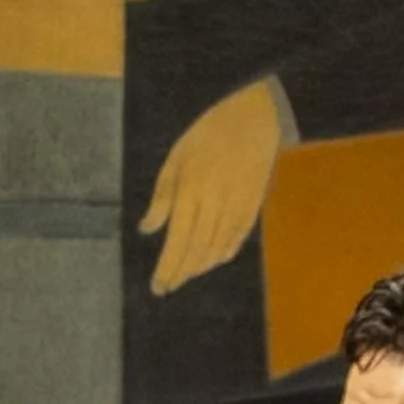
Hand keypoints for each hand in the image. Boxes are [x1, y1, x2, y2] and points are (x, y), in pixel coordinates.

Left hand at [143, 79, 286, 295]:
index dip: (167, 267)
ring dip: (200, 266)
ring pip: (218, 248)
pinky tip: (212, 262)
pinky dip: (224, 253)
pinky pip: (238, 238)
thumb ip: (162, 196)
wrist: (255, 117)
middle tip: (168, 286)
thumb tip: (147, 229)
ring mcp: (238, 205)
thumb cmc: (208, 134)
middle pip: (197, 249)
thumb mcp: (176, 158)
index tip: (157, 287)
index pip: (177, 239)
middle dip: (181, 272)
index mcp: (191, 189)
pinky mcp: (254, 205)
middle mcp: (215, 202)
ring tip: (185, 275)